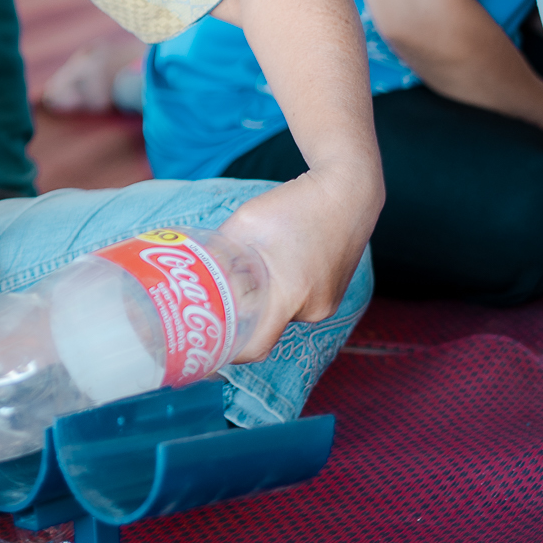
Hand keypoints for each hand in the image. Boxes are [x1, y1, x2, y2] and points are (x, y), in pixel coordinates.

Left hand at [217, 165, 378, 362]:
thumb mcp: (246, 222)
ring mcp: (328, 304)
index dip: (230, 350)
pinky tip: (278, 263)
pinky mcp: (333, 295)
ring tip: (254, 268)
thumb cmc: (297, 204)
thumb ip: (220, 251)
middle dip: (244, 312)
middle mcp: (313, 308)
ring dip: (265, 298)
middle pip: (266, 326)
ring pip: (282, 313)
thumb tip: (194, 268)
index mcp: (290, 295)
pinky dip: (283, 290)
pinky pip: (298, 303)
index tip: (209, 341)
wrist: (348, 192)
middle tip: (222, 292)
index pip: (256, 346)